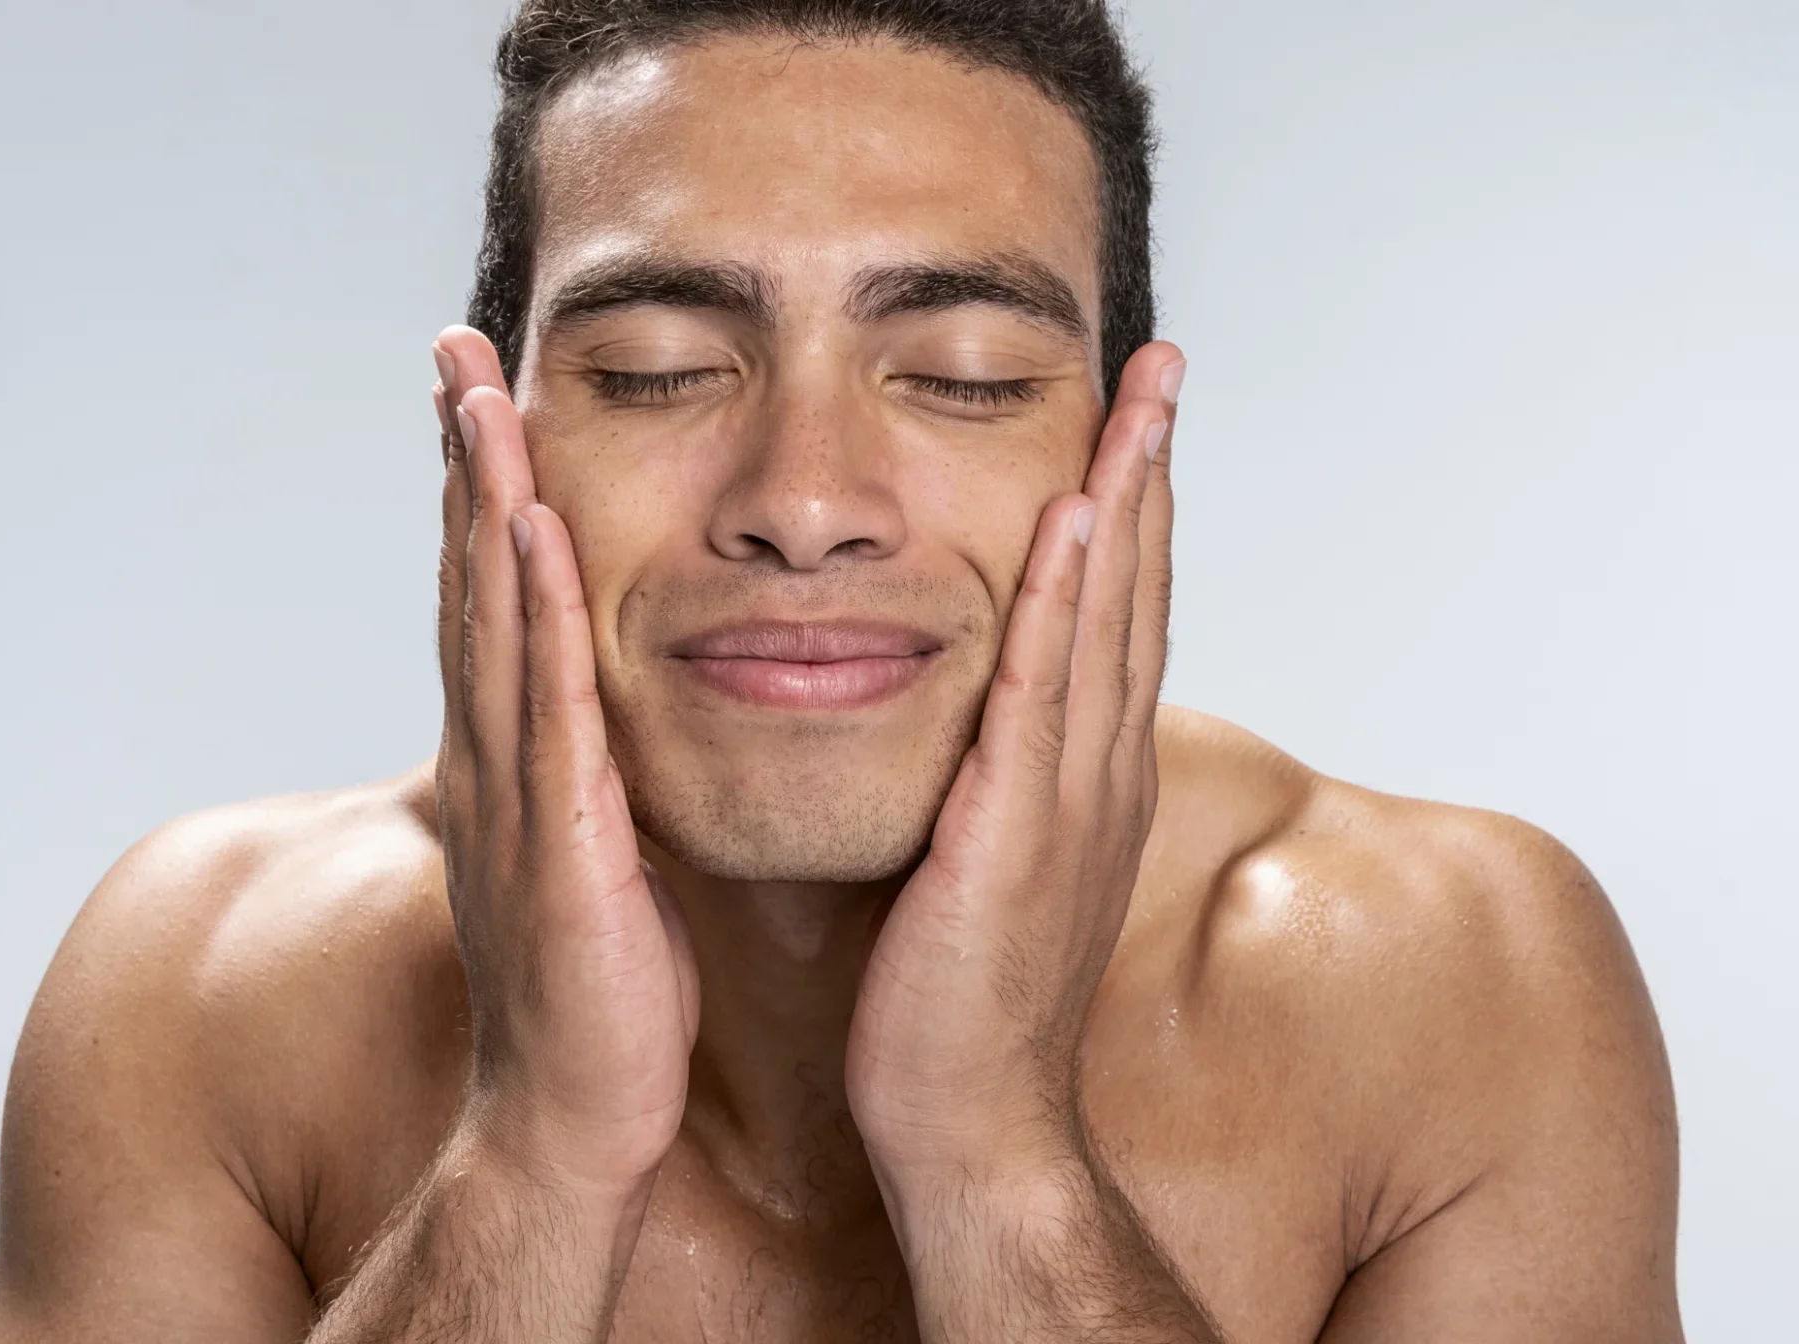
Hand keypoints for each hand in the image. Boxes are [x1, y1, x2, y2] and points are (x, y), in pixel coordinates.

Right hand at [432, 325, 699, 1195]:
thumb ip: (592, 785)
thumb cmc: (601, 998)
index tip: (483, 400)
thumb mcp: (597, 863)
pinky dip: (533, 609)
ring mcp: (520, 797)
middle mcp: (500, 764)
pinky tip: (528, 526)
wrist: (575, 1120)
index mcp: (519, 767)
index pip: (492, 606)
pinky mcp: (561, 838)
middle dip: (461, 462)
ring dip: (481, 501)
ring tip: (477, 394)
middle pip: (471, 585)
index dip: (479, 497)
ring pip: (495, 622)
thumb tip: (616, 727)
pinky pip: (547, 703)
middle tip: (454, 349)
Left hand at [846, 342, 1184, 1186]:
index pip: (1122, 618)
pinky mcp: (1015, 837)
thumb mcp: (996, 866)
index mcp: (1092, 779)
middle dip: (1152, 470)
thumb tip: (989, 725)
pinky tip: (1074, 520)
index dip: (1138, 511)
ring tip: (1139, 398)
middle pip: (1137, 594)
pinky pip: (1042, 698)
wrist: (972, 1122)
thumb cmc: (965, 1002)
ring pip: (1107, 624)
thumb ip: (1005, 784)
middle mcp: (1101, 775)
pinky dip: (1063, 604)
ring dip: (1128, 502)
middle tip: (1163, 363)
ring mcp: (1069, 804)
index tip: (1136, 418)